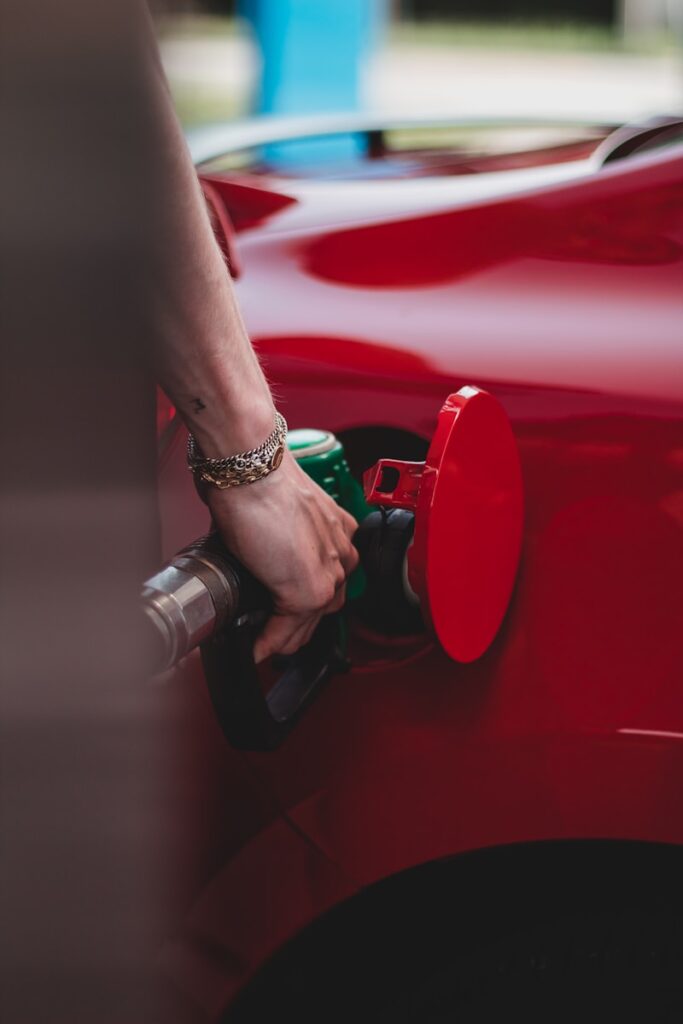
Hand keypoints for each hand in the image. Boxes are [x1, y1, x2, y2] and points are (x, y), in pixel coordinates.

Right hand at [206, 450, 358, 662]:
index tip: (288, 610)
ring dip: (285, 636)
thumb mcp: (282, 510)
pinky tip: (256, 646)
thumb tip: (260, 549)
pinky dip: (268, 642)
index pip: (329, 579)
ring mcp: (329, 574)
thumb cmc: (258, 477)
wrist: (252, 469)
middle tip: (271, 631)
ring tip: (264, 642)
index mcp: (339, 531)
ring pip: (310, 622)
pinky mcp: (307, 591)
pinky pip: (288, 629)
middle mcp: (341, 553)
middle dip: (297, 623)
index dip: (306, 600)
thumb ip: (283, 534)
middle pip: (324, 606)